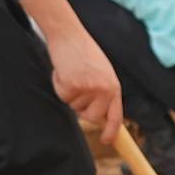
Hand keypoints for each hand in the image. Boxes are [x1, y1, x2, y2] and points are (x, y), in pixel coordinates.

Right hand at [41, 22, 123, 140]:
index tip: (107, 140)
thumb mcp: (102, 73)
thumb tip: (100, 116)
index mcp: (114, 87)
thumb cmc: (83, 51)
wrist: (69, 34)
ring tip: (72, 72)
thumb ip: (103, 93)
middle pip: (92, 117)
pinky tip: (63, 70)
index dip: (111, 131)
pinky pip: (62, 96)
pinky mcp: (73, 86)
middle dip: (82, 109)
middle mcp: (104, 90)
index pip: (115, 116)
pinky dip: (59, 84)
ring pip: (74, 106)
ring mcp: (89, 89)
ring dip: (69, 92)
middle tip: (76, 88)